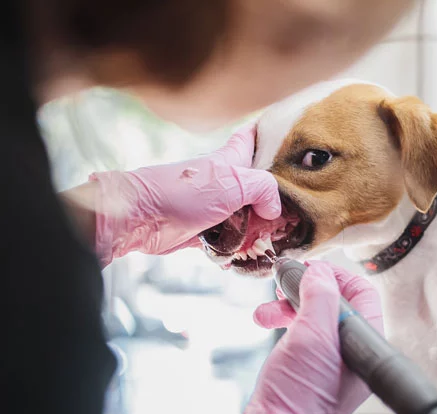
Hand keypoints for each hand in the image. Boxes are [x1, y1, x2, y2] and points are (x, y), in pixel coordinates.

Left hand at [90, 124, 279, 265]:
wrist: (141, 218)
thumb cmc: (183, 192)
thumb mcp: (234, 182)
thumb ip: (264, 189)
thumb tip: (274, 211)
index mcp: (232, 160)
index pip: (252, 137)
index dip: (269, 133)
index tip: (289, 134)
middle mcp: (226, 182)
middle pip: (259, 187)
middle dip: (276, 200)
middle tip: (296, 213)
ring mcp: (215, 207)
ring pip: (248, 217)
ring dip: (259, 231)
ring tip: (274, 242)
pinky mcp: (205, 231)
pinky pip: (231, 241)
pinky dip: (239, 250)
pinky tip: (248, 257)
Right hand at [223, 261, 383, 413]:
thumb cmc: (301, 397)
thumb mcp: (313, 335)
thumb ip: (320, 296)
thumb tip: (319, 272)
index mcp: (366, 346)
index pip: (362, 293)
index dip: (335, 276)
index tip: (310, 269)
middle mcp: (352, 354)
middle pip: (335, 304)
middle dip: (305, 290)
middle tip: (284, 283)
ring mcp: (330, 363)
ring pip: (312, 319)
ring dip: (286, 307)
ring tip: (265, 310)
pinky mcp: (308, 370)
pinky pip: (299, 336)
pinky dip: (282, 324)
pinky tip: (265, 322)